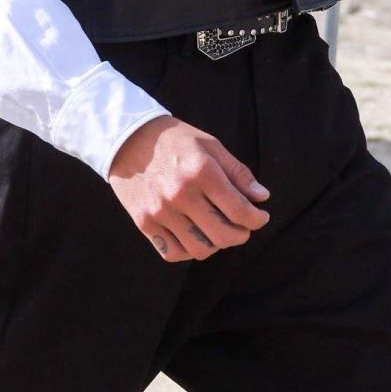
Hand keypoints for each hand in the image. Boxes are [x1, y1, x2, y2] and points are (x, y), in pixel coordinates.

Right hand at [109, 115, 270, 263]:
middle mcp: (181, 194)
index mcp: (201, 171)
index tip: (260, 217)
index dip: (256, 219)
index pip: (239, 210)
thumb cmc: (175, 141)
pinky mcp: (145, 223)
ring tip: (219, 230)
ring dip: (217, 244)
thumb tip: (262, 197)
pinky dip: (189, 250)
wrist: (128, 139)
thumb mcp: (210, 145)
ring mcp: (161, 212)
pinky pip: (174, 253)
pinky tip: (195, 235)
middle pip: (223, 234)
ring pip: (200, 249)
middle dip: (241, 234)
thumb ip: (237, 172)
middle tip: (243, 227)